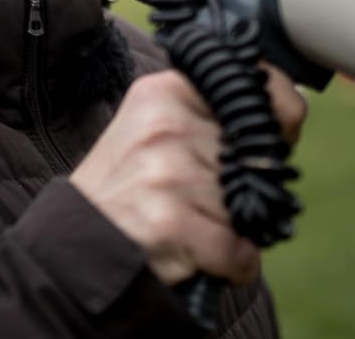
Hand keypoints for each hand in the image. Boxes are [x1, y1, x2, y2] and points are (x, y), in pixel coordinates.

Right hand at [69, 65, 307, 284]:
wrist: (70, 243)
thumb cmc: (125, 189)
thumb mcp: (155, 130)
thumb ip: (209, 118)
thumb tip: (284, 118)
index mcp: (165, 91)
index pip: (256, 88)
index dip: (278, 121)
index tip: (275, 138)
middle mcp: (166, 124)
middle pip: (254, 160)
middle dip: (242, 190)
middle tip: (200, 201)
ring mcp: (167, 171)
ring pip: (246, 207)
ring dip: (232, 231)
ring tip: (190, 227)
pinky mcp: (169, 220)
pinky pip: (237, 250)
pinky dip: (231, 265)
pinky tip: (201, 257)